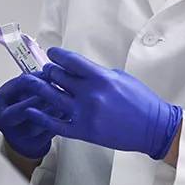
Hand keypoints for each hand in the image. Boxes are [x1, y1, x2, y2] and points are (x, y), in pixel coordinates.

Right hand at [0, 73, 70, 159]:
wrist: (18, 130)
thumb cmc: (20, 103)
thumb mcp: (19, 89)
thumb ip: (31, 80)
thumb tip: (52, 71)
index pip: (20, 84)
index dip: (40, 78)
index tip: (53, 74)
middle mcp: (2, 118)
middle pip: (25, 108)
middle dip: (44, 97)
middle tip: (59, 90)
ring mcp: (16, 135)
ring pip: (37, 124)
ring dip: (53, 111)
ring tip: (66, 101)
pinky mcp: (32, 144)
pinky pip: (47, 134)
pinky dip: (59, 122)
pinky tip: (68, 112)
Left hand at [26, 47, 182, 159]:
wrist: (153, 128)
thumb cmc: (142, 101)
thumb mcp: (121, 78)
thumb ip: (98, 73)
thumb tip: (79, 70)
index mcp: (101, 77)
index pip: (71, 61)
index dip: (57, 55)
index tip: (52, 53)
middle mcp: (90, 94)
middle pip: (58, 77)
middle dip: (49, 71)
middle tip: (46, 70)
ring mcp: (84, 114)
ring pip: (52, 97)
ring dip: (41, 87)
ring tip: (36, 83)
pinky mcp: (83, 131)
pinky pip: (56, 124)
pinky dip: (41, 116)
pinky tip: (31, 109)